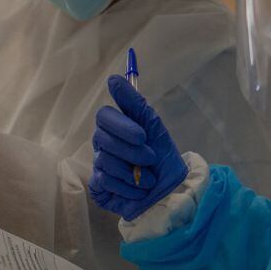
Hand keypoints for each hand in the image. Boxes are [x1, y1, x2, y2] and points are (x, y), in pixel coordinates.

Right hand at [88, 75, 187, 220]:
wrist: (172, 189)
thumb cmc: (162, 155)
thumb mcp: (154, 126)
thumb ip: (134, 103)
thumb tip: (113, 79)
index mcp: (114, 127)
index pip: (103, 116)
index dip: (121, 126)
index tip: (142, 135)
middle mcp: (103, 144)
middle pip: (103, 139)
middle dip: (132, 151)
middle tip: (150, 158)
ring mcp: (99, 165)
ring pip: (104, 161)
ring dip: (133, 172)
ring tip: (148, 179)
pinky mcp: (99, 187)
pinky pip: (104, 182)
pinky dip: (127, 187)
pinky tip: (138, 190)